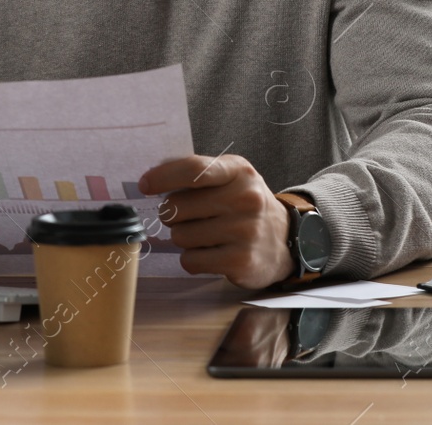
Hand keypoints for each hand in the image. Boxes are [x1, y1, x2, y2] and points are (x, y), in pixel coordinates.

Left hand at [138, 153, 293, 289]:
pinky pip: (190, 261)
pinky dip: (192, 259)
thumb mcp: (231, 177)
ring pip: (181, 236)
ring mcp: (245, 231)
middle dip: (172, 214)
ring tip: (204, 235)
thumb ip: (198, 173)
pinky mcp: (241, 261)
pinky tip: (210, 253)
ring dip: (184, 238)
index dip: (163, 177)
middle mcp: (245, 199)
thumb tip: (152, 179)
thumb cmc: (245, 204)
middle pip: (178, 206)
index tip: (145, 185)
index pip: (193, 170)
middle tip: (185, 217)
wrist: (286, 240)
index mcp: (239, 171)